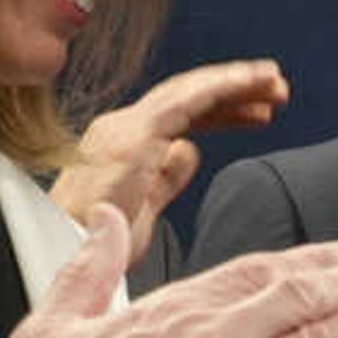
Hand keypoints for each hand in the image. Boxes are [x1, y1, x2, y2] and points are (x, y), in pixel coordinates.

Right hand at [48, 59, 288, 241]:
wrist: (60, 254)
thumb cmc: (93, 245)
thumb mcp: (142, 209)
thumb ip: (165, 178)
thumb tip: (189, 151)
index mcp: (122, 144)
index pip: (179, 116)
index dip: (222, 111)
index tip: (258, 114)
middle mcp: (121, 127)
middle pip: (187, 98)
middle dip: (234, 92)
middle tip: (276, 92)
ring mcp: (125, 128)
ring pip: (189, 91)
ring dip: (236, 83)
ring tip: (274, 83)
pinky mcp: (133, 137)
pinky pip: (185, 101)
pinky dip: (222, 87)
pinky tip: (250, 84)